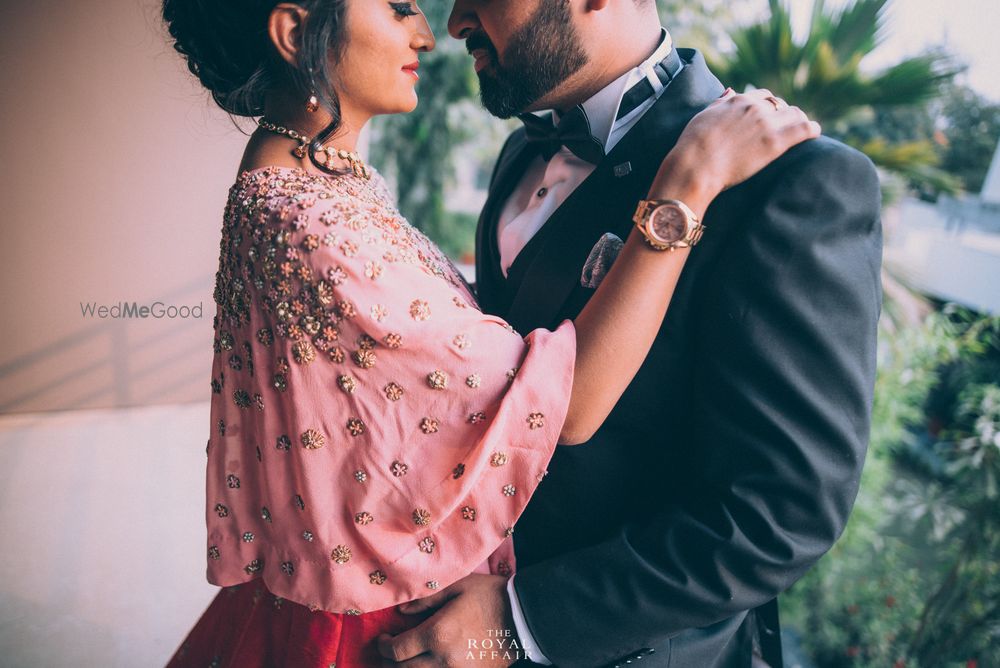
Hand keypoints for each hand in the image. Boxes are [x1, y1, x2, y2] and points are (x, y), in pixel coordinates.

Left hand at [377, 574, 520, 666]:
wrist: (524, 618)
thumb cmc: (490, 597)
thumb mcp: (457, 587)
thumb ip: (426, 600)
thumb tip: (400, 613)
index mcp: (437, 634)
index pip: (397, 651)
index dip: (383, 647)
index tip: (383, 639)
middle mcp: (443, 660)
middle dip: (389, 663)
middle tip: (388, 652)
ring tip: (405, 661)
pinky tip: (426, 664)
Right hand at [651, 88, 820, 213]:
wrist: (695, 166)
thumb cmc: (692, 145)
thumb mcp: (704, 116)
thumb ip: (720, 103)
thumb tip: (731, 91)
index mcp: (738, 101)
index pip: (762, 96)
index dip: (769, 106)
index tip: (770, 117)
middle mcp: (755, 108)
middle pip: (780, 104)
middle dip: (784, 114)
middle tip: (786, 127)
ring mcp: (766, 124)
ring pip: (796, 114)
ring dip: (800, 120)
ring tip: (803, 130)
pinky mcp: (775, 142)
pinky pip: (804, 129)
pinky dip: (813, 129)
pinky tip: (815, 134)